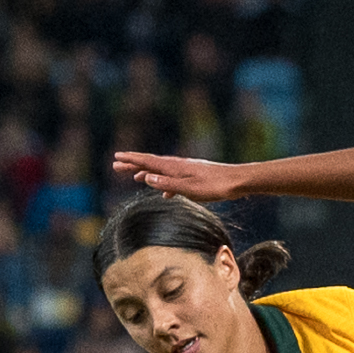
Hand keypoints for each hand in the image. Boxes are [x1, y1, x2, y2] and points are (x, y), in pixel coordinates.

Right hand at [111, 153, 245, 200]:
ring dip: (148, 174)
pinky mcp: (195, 177)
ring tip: (136, 177)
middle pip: (151, 164)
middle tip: (117, 166)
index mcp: (174, 167)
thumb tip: (146, 177)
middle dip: (134, 165)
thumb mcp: (189, 188)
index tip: (116, 158)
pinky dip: (165, 184)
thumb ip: (167, 183)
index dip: (131, 160)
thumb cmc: (214, 186)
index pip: (148, 161)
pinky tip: (165, 193)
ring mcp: (186, 171)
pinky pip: (174, 179)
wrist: (237, 181)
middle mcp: (178, 166)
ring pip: (162, 171)